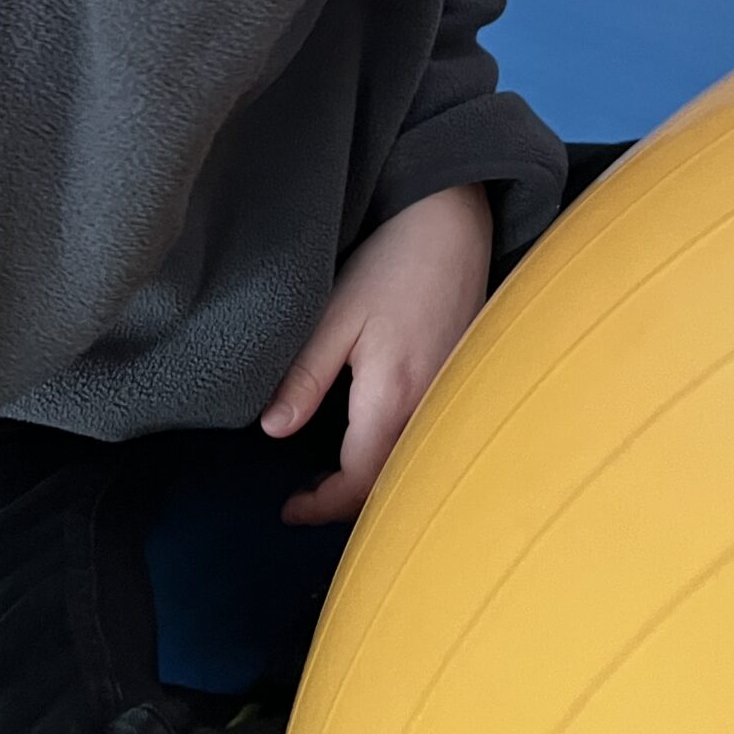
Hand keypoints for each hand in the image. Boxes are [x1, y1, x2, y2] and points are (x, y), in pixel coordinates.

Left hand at [260, 182, 493, 523]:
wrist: (453, 222)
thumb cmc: (393, 262)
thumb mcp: (337, 315)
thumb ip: (306, 377)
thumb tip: (274, 430)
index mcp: (392, 399)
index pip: (357, 482)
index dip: (321, 506)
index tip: (288, 510)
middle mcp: (428, 408)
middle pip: (389, 483)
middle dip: (346, 502)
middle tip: (306, 498)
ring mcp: (449, 395)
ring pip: (411, 464)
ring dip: (374, 481)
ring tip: (333, 477)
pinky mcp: (459, 378)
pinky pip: (428, 437)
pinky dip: (398, 456)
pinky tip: (375, 440)